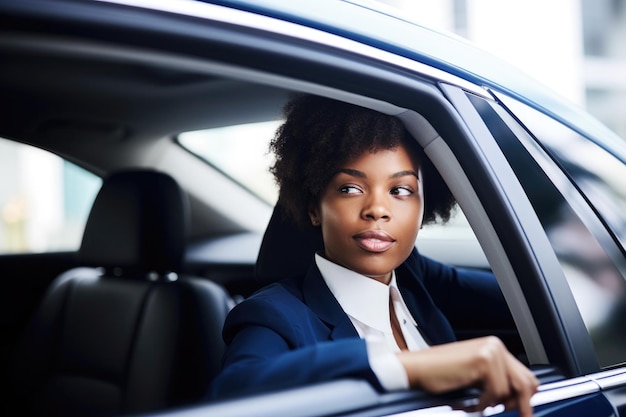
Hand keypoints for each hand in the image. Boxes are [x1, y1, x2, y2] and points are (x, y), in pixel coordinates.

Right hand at [397, 336, 537, 416]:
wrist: (417, 369)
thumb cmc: (439, 374)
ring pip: (511, 390)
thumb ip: (495, 379)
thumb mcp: (474, 376)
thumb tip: (518, 399)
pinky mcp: (483, 360)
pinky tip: (470, 401)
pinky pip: (497, 392)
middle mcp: (495, 345)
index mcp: (494, 347)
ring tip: (477, 404)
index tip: (522, 413)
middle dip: (521, 404)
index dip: (525, 398)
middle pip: (527, 382)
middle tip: (508, 414)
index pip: (525, 376)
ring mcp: (490, 351)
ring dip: (495, 403)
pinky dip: (484, 403)